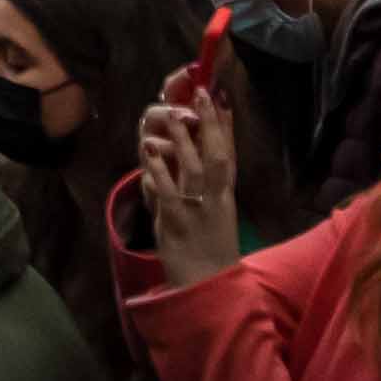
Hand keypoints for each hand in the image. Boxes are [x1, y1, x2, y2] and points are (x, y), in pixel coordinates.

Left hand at [136, 92, 243, 286]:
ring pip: (192, 169)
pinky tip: (151, 151)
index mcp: (226, 197)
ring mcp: (196, 211)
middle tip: (203, 93)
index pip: (229, 155)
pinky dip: (159, 171)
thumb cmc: (209, 248)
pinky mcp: (176, 224)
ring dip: (184, 141)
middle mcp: (215, 201)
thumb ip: (209, 183)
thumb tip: (198, 151)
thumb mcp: (216, 213)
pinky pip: (167, 192)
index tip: (221, 97)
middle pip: (215, 156)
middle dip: (210, 124)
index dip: (226, 126)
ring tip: (176, 114)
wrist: (207, 287)